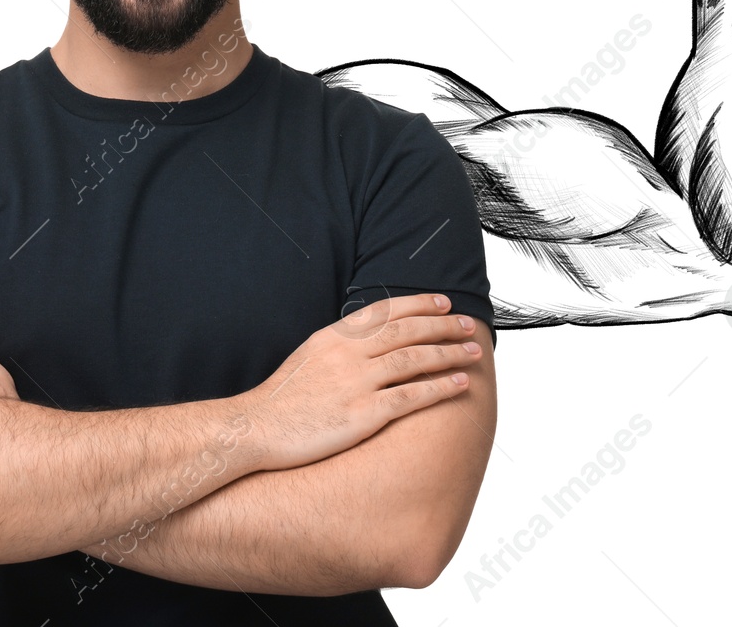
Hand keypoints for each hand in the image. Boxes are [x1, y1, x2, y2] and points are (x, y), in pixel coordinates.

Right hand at [241, 293, 481, 472]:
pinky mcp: (363, 414)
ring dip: (449, 353)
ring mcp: (356, 382)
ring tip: (474, 352)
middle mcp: (348, 353)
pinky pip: (412, 396)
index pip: (385, 311)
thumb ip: (340, 346)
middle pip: (407, 331)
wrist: (256, 428)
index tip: (443, 303)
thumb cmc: (281, 400)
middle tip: (469, 325)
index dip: (419, 304)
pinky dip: (441, 388)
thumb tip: (369, 340)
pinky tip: (461, 384)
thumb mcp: (308, 357)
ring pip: (415, 359)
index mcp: (334, 336)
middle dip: (443, 326)